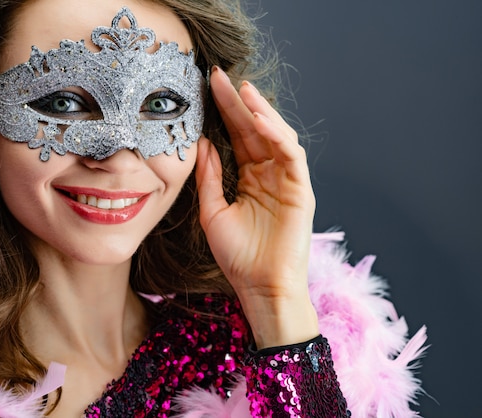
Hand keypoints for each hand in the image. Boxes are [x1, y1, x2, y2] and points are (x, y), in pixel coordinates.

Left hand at [195, 67, 318, 347]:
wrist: (260, 287)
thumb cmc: (237, 255)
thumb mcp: (212, 211)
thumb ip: (209, 177)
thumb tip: (201, 143)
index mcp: (249, 178)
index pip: (236, 137)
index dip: (223, 112)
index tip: (205, 88)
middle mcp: (269, 174)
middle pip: (254, 130)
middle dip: (237, 102)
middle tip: (218, 76)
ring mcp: (287, 179)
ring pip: (276, 135)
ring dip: (259, 111)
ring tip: (240, 89)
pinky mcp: (302, 188)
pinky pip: (291, 154)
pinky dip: (276, 134)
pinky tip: (258, 119)